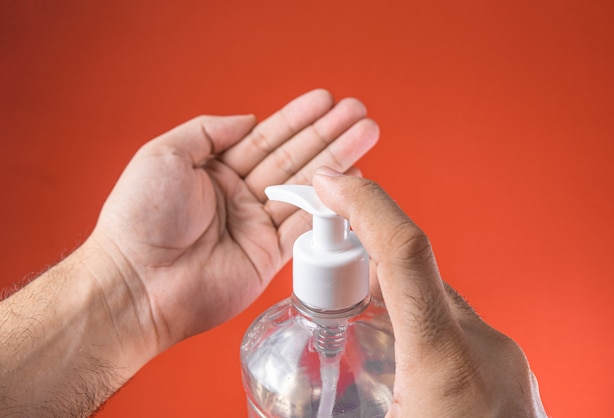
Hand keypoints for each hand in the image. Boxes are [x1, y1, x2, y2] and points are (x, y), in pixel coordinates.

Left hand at [90, 89, 378, 348]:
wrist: (137, 283)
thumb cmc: (139, 219)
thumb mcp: (164, 154)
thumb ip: (207, 130)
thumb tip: (247, 119)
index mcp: (215, 170)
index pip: (265, 137)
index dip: (297, 118)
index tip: (325, 101)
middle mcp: (239, 195)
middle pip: (293, 158)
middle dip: (328, 134)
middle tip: (359, 113)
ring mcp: (255, 225)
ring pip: (306, 187)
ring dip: (337, 162)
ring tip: (366, 135)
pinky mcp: (267, 256)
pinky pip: (305, 226)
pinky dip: (330, 207)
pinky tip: (351, 185)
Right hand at [313, 169, 546, 416]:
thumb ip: (336, 401)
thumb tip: (282, 405)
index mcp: (444, 364)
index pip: (405, 253)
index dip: (366, 204)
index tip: (331, 182)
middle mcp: (483, 349)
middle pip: (414, 273)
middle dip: (362, 267)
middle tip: (326, 293)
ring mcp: (504, 358)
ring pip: (435, 303)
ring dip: (392, 304)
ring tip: (360, 337)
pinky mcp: (511, 371)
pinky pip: (458, 330)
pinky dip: (421, 331)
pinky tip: (402, 366)